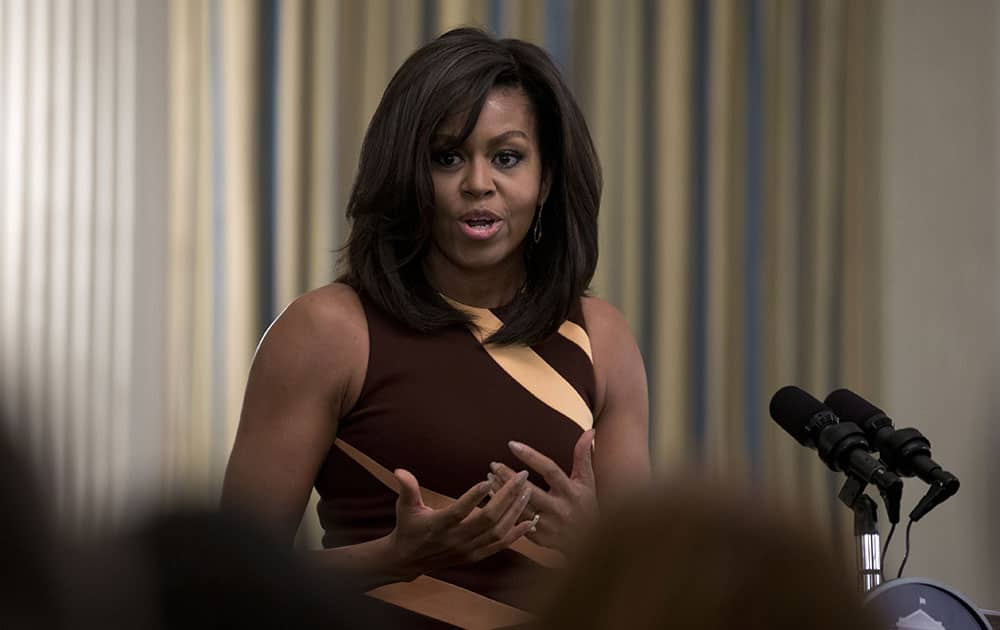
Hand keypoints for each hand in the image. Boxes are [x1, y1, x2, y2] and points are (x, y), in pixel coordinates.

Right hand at [384, 467, 534, 577]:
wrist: (409, 560)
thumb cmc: (408, 526)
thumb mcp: (405, 506)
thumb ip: (407, 488)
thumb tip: (399, 471)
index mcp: (439, 525)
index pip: (459, 511)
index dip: (473, 497)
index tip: (488, 479)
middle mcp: (456, 539)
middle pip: (487, 520)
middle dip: (507, 497)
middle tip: (521, 476)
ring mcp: (468, 550)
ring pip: (498, 532)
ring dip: (515, 511)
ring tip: (527, 491)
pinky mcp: (476, 556)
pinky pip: (500, 545)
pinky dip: (517, 534)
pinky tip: (530, 520)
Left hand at [488, 429, 598, 552]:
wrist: (591, 542)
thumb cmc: (587, 505)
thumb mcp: (587, 481)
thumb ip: (584, 456)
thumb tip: (589, 430)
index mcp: (571, 492)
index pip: (549, 470)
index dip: (530, 456)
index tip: (511, 444)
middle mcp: (560, 509)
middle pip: (529, 491)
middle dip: (509, 477)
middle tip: (493, 464)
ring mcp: (549, 526)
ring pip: (519, 507)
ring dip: (502, 492)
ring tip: (489, 476)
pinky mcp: (539, 538)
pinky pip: (516, 522)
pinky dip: (504, 508)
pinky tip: (492, 497)